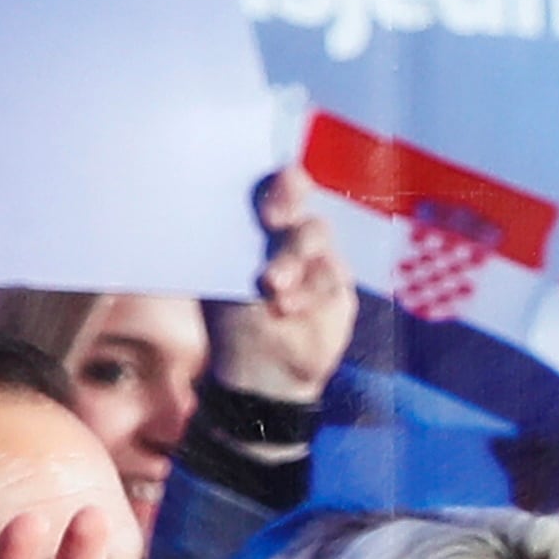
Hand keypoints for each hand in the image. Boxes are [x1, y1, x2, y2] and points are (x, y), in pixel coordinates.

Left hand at [208, 167, 352, 412]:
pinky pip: (333, 273)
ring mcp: (317, 259)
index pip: (270, 188)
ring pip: (317, 235)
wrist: (264, 376)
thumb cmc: (234, 322)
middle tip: (272, 219)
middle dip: (288, 202)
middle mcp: (290, 235)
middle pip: (298, 201)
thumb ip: (231, 245)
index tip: (263, 193)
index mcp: (259, 228)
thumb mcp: (223, 281)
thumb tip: (220, 206)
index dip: (273, 182)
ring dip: (294, 257)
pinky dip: (311, 289)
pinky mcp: (338, 286)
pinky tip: (288, 308)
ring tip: (273, 287)